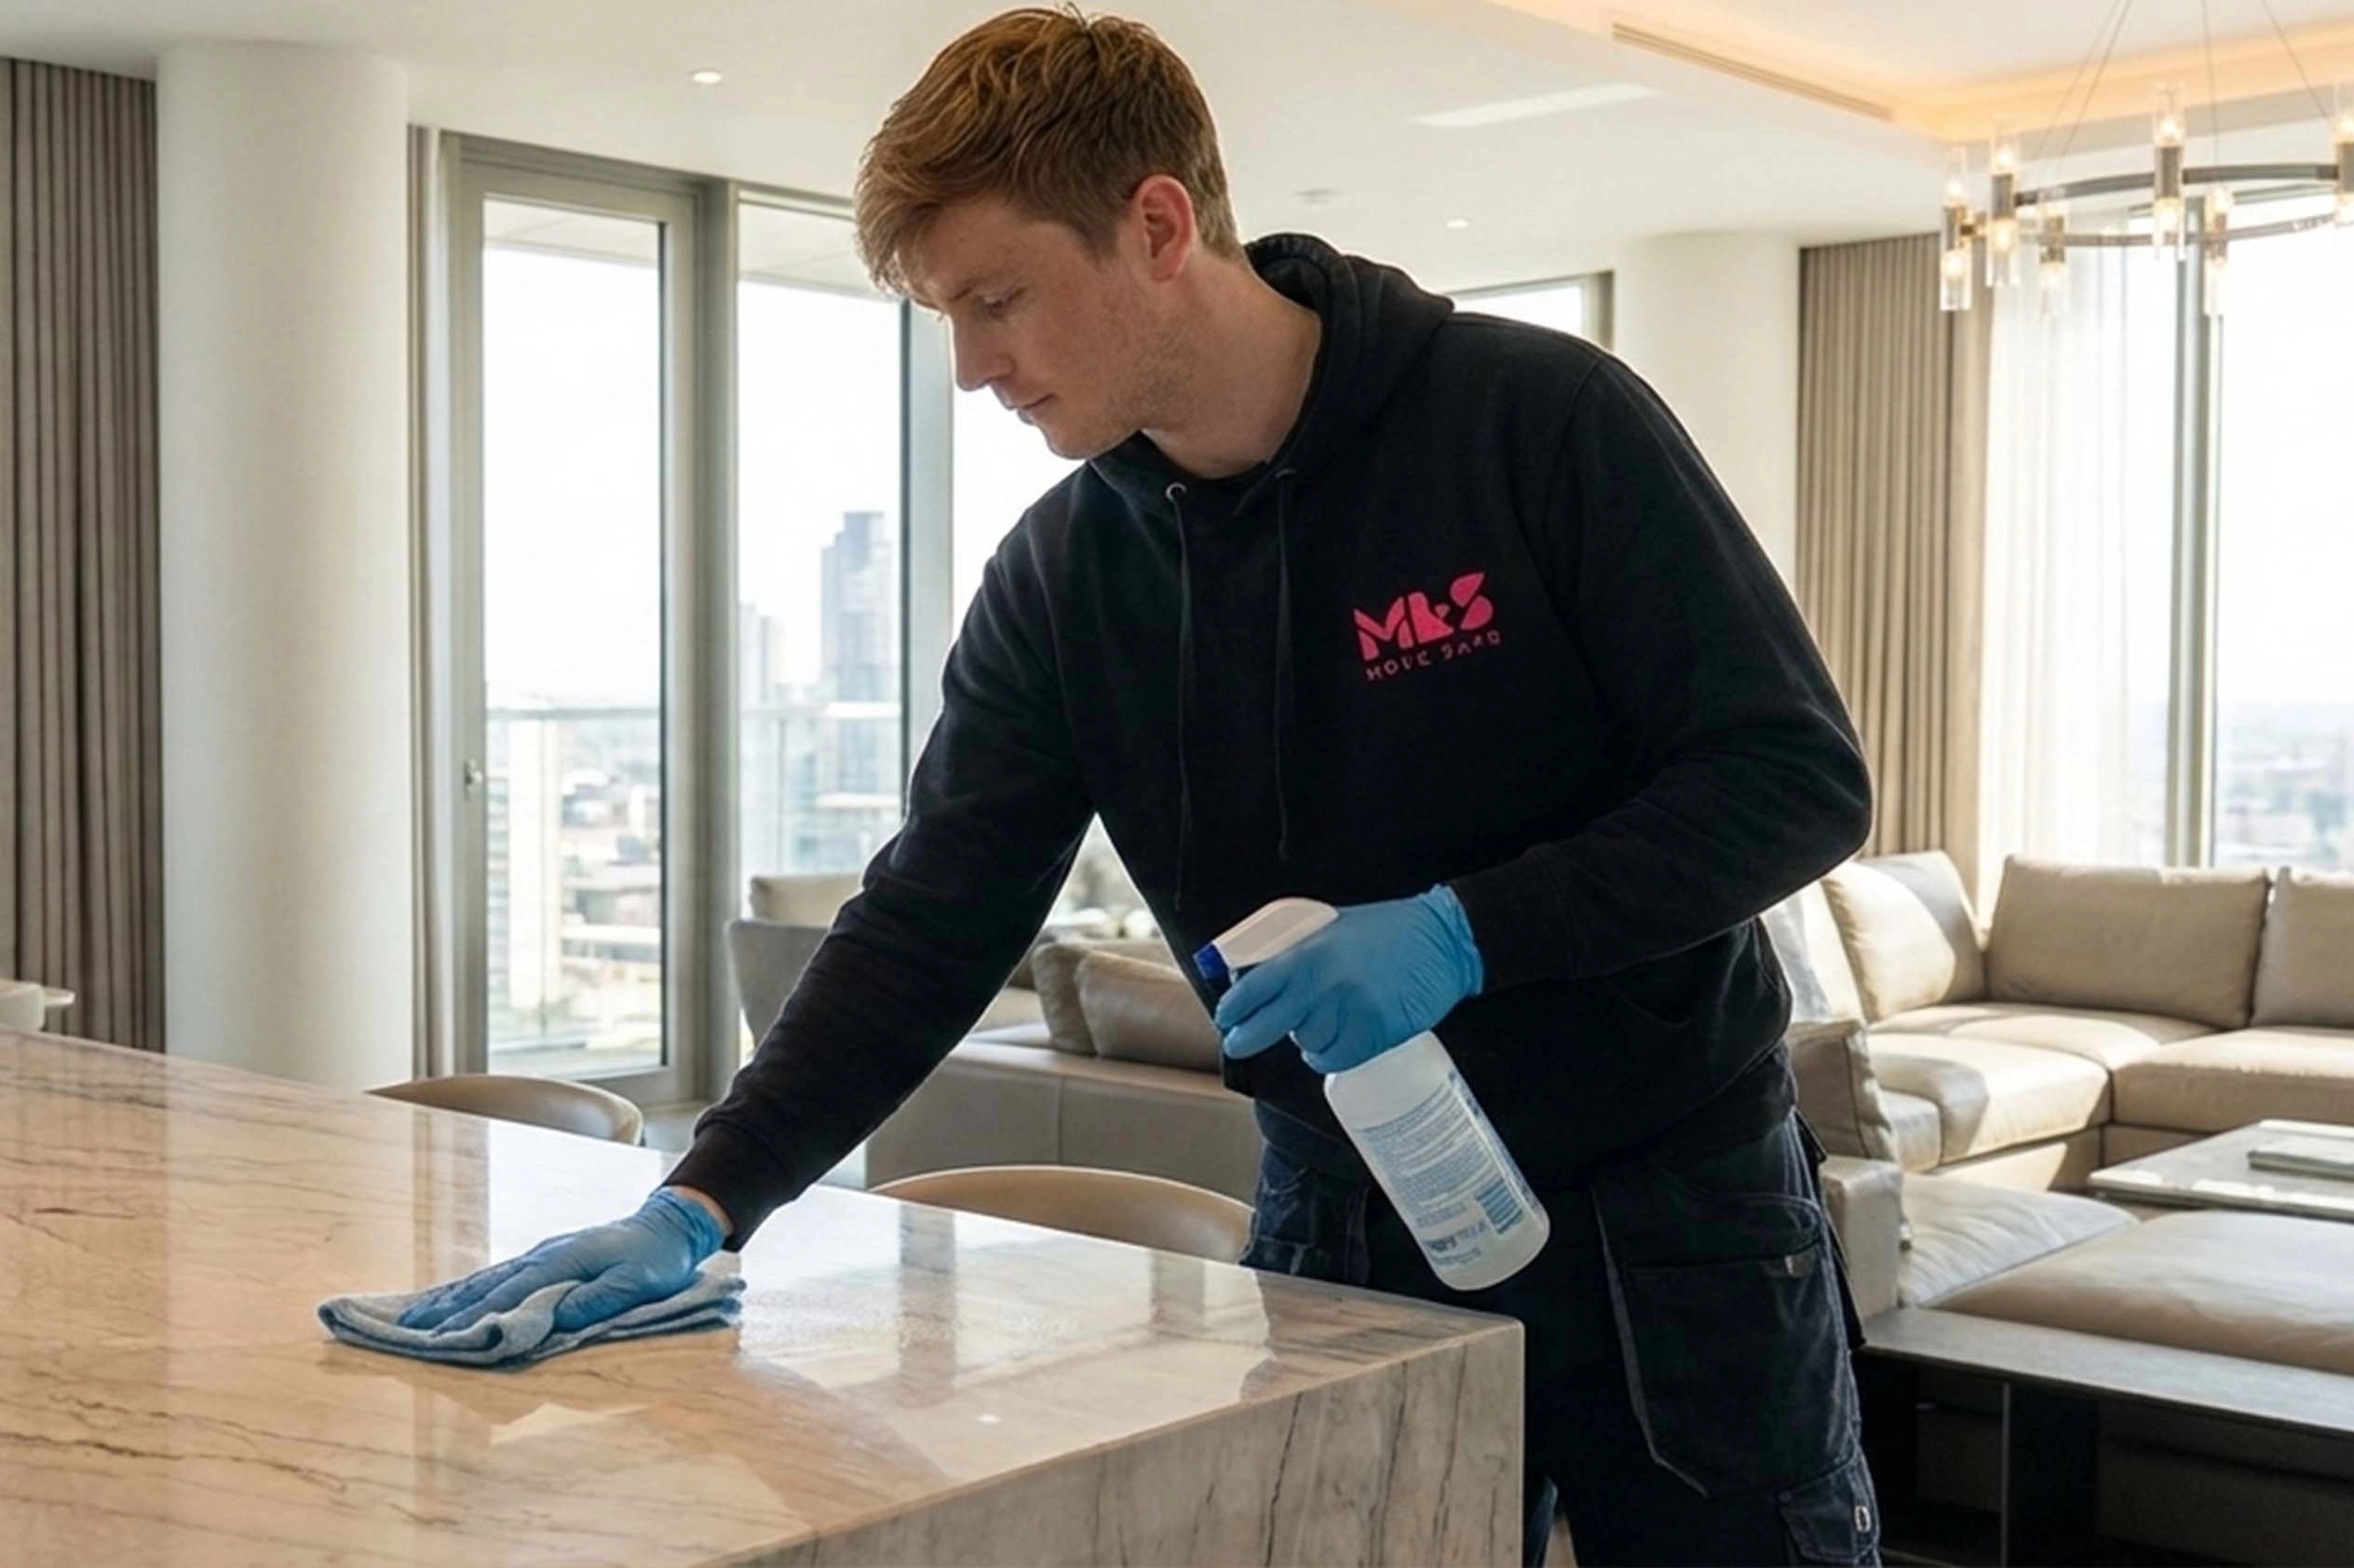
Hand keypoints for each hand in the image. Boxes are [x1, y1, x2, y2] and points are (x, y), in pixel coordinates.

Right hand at [396, 1187, 725, 1334]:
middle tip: (401, 1335)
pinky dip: (469, 1293)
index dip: (472, 1322)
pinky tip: (451, 1304)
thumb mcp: (636, 1283)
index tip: (437, 1342)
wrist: (667, 1225)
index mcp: (561, 1264)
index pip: (507, 1298)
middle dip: (443, 1314)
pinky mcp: (545, 1261)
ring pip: (485, 1282)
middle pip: (484, 1289)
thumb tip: (552, 1321)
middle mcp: (542, 1258)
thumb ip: (596, 1302)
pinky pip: (499, 1279)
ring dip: (448, 1303)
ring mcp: (541, 1257)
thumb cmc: (655, 1258)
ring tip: (410, 1322)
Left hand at [1215, 886, 1483, 1073]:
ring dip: (1306, 1039)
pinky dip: (1328, 1057)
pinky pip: (1335, 1059)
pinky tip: (1332, 1045)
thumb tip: (1254, 974)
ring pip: (1305, 1043)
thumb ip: (1295, 950)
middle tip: (1236, 1044)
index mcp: (1307, 953)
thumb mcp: (1330, 927)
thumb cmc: (1384, 930)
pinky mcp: (1375, 1032)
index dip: (1233, 1008)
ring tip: (1322, 1022)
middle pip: (1266, 1025)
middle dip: (1245, 1038)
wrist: (1441, 941)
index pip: (1253, 988)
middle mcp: (1324, 984)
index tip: (1225, 1018)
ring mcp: (1350, 1011)